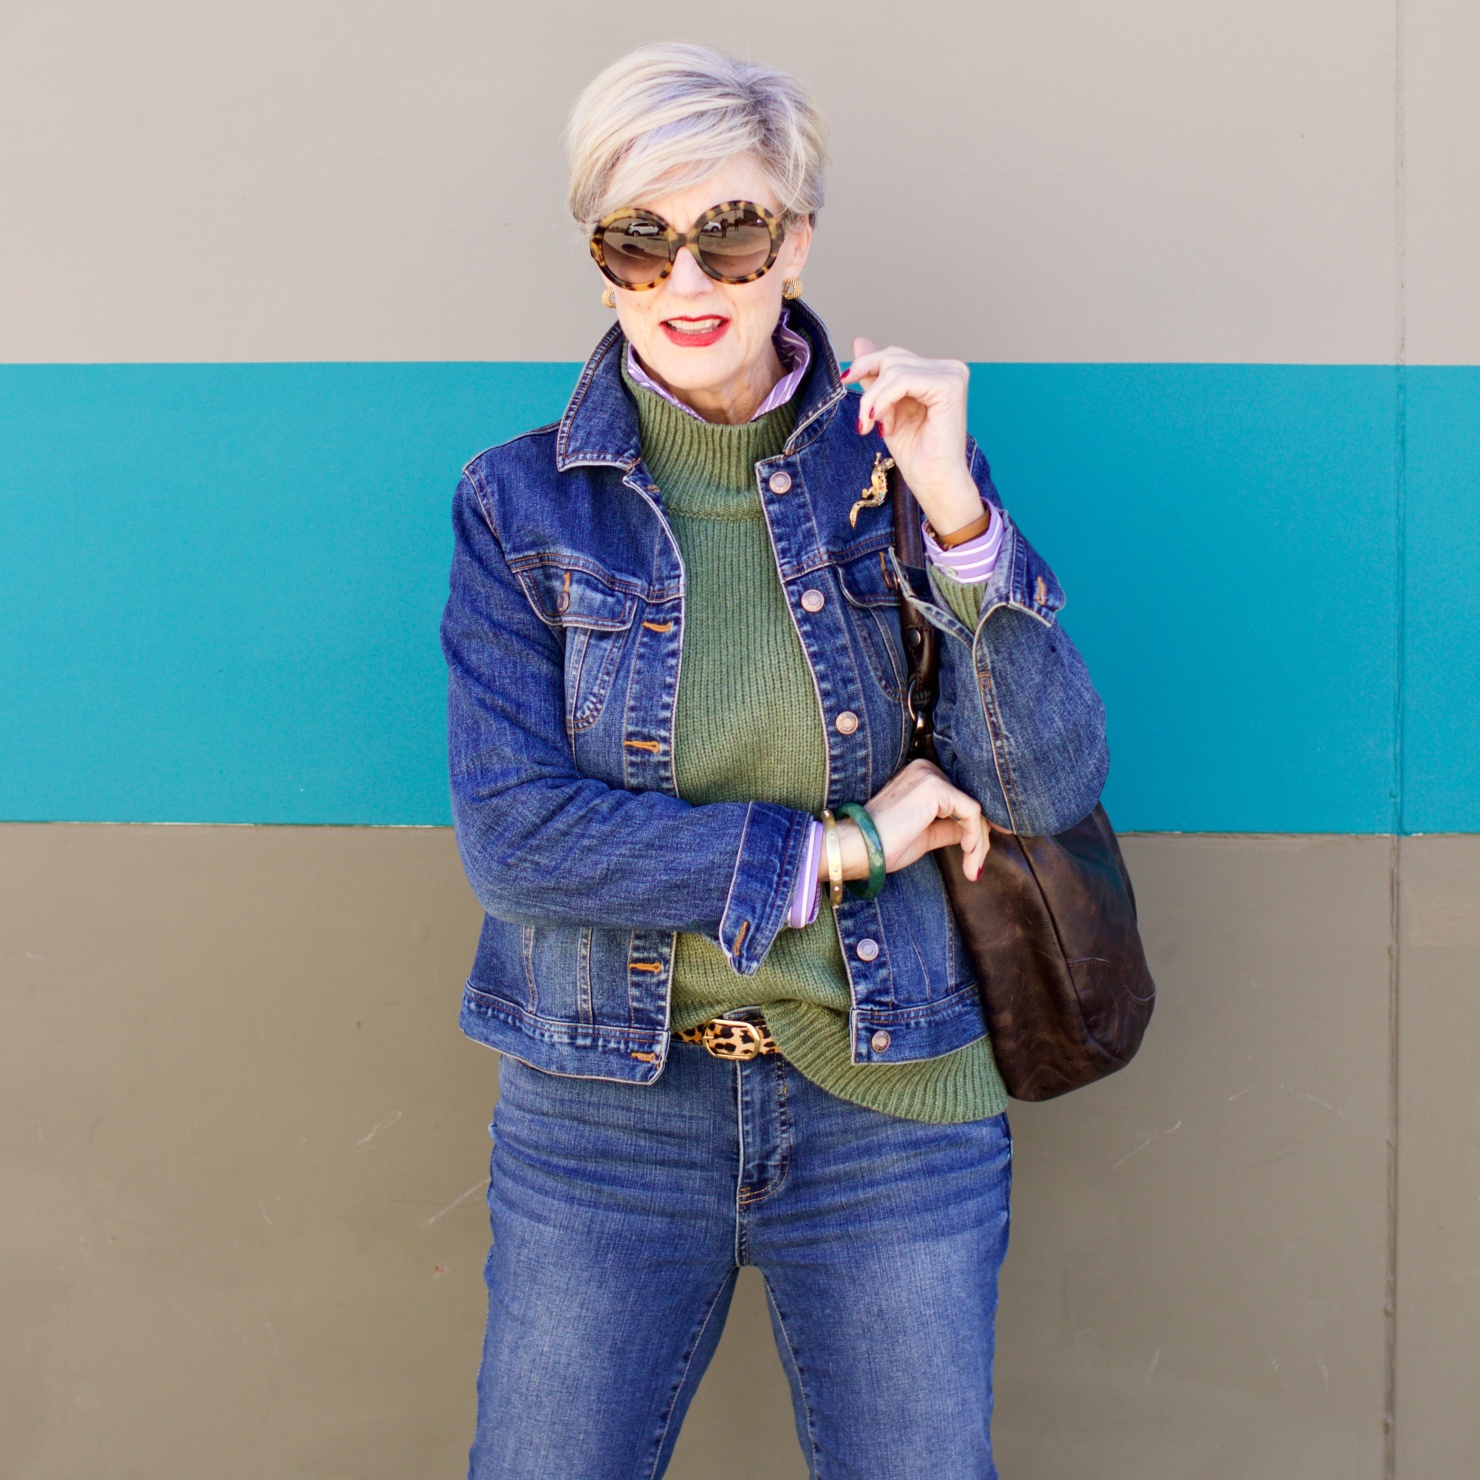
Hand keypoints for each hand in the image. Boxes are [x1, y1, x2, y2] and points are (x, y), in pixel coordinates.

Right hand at [831, 759, 990, 884]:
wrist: (858, 847)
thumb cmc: (883, 845)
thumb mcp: (926, 835)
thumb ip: (949, 828)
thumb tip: (974, 834)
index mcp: (921, 776)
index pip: (959, 801)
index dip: (973, 830)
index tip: (977, 858)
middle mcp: (926, 769)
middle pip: (969, 804)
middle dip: (978, 839)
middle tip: (975, 868)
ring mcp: (930, 776)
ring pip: (974, 810)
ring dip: (978, 843)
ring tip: (972, 869)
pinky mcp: (936, 789)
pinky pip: (972, 814)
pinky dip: (975, 838)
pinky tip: (968, 857)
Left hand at [842, 338, 983, 537]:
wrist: (933, 482)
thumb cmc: (915, 453)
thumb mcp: (885, 407)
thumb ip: (876, 376)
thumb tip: (860, 341)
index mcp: (937, 372)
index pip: (894, 355)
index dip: (866, 366)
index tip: (845, 381)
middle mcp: (949, 369)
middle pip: (892, 357)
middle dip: (870, 388)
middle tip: (865, 420)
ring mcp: (952, 375)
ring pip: (894, 369)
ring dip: (875, 400)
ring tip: (877, 426)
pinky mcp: (950, 386)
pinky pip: (903, 380)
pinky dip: (885, 401)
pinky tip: (885, 423)